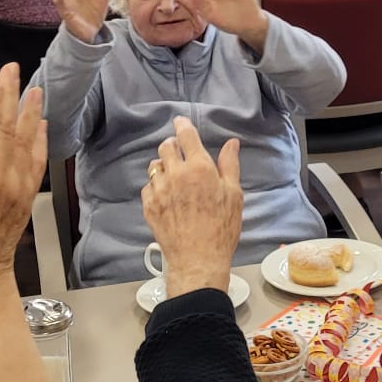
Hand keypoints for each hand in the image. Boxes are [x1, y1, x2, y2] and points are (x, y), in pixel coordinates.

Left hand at [141, 117, 242, 297]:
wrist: (198, 260)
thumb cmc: (221, 229)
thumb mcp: (234, 195)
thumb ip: (230, 165)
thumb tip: (231, 143)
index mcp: (199, 168)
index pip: (186, 136)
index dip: (182, 125)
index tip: (179, 122)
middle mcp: (176, 174)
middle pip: (166, 147)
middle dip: (172, 146)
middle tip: (179, 153)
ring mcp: (159, 190)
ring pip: (155, 166)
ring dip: (163, 166)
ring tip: (173, 177)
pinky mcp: (149, 206)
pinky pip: (148, 187)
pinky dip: (156, 187)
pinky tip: (166, 196)